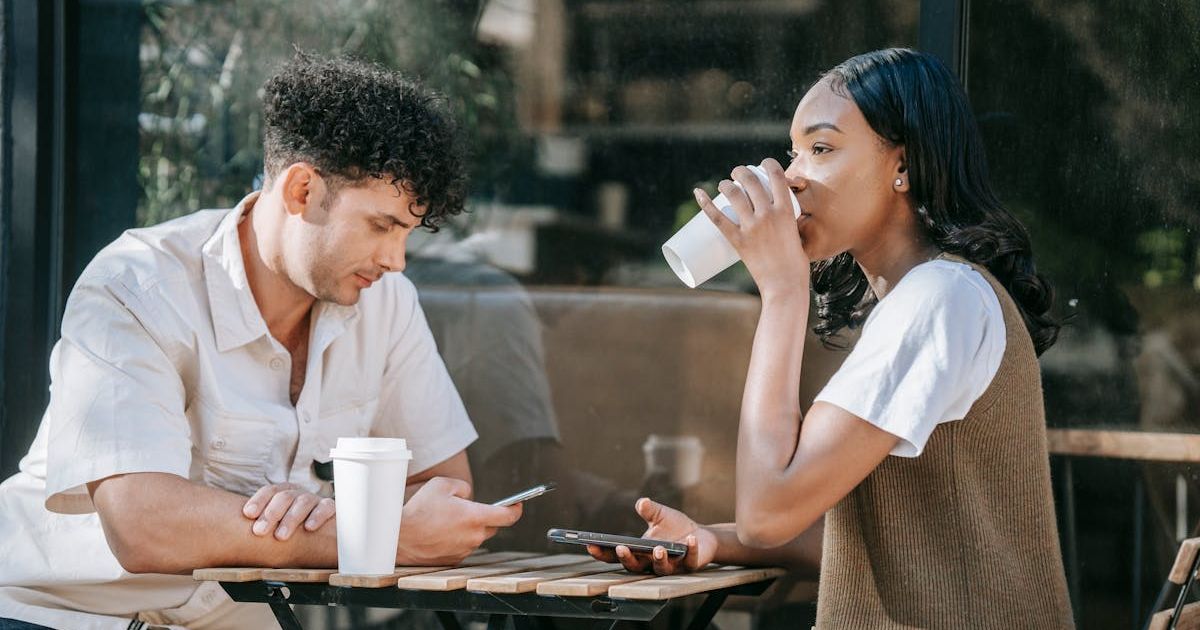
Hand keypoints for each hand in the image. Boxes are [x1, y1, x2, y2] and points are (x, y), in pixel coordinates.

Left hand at [242, 483, 334, 540]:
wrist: (324, 537)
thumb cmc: (293, 533)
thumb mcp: (276, 527)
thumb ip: (262, 527)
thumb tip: (232, 536)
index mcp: (284, 493)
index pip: (270, 491)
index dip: (258, 500)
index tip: (248, 514)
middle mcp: (298, 494)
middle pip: (284, 496)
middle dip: (271, 514)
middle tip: (259, 531)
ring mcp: (315, 500)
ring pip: (303, 501)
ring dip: (290, 518)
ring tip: (280, 536)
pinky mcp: (331, 508)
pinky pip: (326, 507)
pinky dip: (317, 516)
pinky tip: (309, 528)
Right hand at [397, 476, 522, 565]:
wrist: (397, 537)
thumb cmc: (418, 510)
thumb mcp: (442, 485)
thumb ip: (464, 488)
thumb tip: (470, 497)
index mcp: (475, 517)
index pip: (508, 516)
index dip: (516, 509)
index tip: (517, 505)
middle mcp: (473, 537)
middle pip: (492, 527)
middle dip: (485, 517)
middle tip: (467, 509)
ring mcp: (464, 551)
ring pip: (475, 538)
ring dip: (468, 529)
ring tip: (445, 521)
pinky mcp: (453, 561)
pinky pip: (462, 548)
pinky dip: (456, 540)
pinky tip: (440, 534)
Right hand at [587, 498, 717, 574]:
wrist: (701, 537)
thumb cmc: (675, 528)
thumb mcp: (660, 515)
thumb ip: (650, 510)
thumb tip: (642, 502)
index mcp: (640, 552)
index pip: (617, 556)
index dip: (603, 553)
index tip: (590, 544)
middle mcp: (652, 563)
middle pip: (635, 566)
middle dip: (627, 558)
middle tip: (620, 548)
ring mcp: (671, 566)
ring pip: (661, 568)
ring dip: (658, 559)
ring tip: (658, 548)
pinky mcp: (690, 565)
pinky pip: (689, 560)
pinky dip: (689, 550)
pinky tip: (690, 539)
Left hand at [695, 158, 810, 297]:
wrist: (785, 285)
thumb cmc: (795, 264)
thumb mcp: (797, 235)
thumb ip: (788, 224)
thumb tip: (779, 218)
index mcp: (786, 210)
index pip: (776, 176)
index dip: (768, 164)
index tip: (762, 164)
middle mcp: (768, 214)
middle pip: (751, 181)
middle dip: (742, 172)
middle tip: (737, 174)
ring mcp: (752, 227)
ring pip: (734, 195)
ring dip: (726, 184)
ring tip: (723, 184)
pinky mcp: (738, 241)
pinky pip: (718, 218)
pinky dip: (705, 204)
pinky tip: (698, 193)